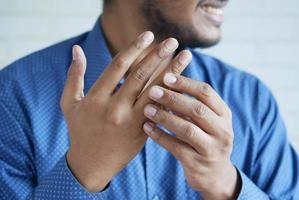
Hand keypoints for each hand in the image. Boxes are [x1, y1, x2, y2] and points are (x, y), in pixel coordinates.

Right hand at [60, 31, 191, 191]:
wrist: (90, 164)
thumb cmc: (79, 131)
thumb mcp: (69, 104)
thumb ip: (74, 76)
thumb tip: (76, 49)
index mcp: (96, 98)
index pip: (118, 67)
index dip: (135, 49)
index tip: (148, 35)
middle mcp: (115, 108)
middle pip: (140, 76)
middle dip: (158, 56)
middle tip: (173, 41)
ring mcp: (130, 121)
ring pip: (155, 92)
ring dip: (172, 73)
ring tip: (185, 56)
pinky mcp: (142, 132)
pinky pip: (159, 110)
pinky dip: (171, 96)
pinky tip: (184, 84)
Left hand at [143, 74, 240, 198]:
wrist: (215, 175)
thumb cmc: (205, 139)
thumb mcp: (206, 120)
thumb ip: (192, 103)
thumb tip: (167, 78)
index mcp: (224, 114)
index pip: (206, 92)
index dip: (185, 83)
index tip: (165, 76)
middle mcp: (222, 131)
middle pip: (197, 109)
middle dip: (173, 98)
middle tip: (152, 91)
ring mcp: (211, 149)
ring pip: (187, 129)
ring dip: (165, 117)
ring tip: (147, 109)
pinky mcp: (197, 164)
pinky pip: (176, 148)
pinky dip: (160, 136)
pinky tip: (147, 127)